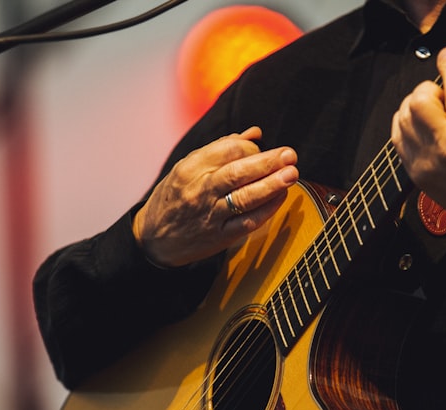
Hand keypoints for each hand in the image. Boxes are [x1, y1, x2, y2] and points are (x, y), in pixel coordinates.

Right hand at [133, 126, 298, 266]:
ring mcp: (209, 216)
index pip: (227, 151)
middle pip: (237, 173)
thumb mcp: (188, 168)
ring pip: (244, 198)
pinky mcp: (218, 238)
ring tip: (292, 174)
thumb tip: (255, 134)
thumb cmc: (176, 197)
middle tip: (290, 155)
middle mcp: (199, 191)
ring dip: (272, 185)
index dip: (252, 148)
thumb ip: (221, 150)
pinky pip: (247, 222)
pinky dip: (266, 209)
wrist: (154, 239)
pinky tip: (280, 197)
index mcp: (190, 169)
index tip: (265, 149)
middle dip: (267, 162)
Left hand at [391, 48, 445, 250]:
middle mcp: (443, 147)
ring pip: (403, 115)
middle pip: (419, 98)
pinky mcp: (414, 172)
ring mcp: (425, 162)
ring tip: (437, 111)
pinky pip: (397, 137)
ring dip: (417, 105)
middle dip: (431, 88)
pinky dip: (406, 124)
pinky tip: (425, 125)